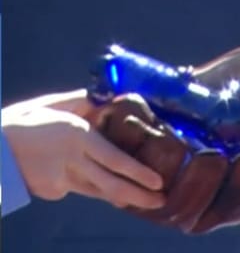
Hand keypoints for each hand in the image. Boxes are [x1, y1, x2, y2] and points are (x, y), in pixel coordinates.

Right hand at [2, 95, 166, 209]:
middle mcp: (72, 161)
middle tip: (160, 200)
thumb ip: (84, 102)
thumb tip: (110, 94)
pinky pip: (77, 187)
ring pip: (98, 191)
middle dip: (139, 195)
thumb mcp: (53, 104)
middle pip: (111, 185)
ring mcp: (60, 180)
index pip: (115, 159)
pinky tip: (88, 177)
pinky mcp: (51, 191)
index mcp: (77, 136)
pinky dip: (90, 184)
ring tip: (143, 200)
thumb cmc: (22, 122)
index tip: (158, 181)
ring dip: (122, 197)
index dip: (138, 173)